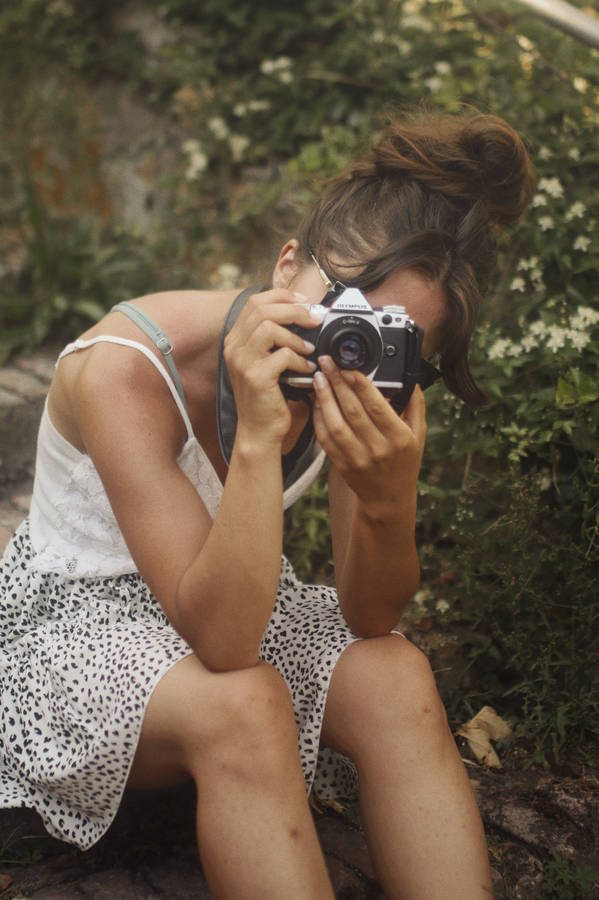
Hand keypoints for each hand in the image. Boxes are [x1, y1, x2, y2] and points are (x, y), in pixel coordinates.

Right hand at [223, 289, 321, 448]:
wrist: (259, 431)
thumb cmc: (267, 396)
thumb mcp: (265, 361)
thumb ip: (274, 338)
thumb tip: (304, 313)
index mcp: (235, 339)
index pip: (255, 302)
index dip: (282, 296)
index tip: (305, 302)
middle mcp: (233, 347)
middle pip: (262, 309)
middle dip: (294, 310)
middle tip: (315, 319)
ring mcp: (242, 361)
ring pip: (269, 327)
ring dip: (296, 336)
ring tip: (309, 348)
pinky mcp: (255, 377)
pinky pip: (282, 355)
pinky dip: (300, 359)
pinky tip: (307, 370)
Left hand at [312, 356, 426, 509]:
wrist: (389, 498)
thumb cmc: (405, 461)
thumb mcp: (418, 433)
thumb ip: (415, 404)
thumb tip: (410, 376)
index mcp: (399, 438)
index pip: (377, 406)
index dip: (360, 384)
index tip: (348, 365)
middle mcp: (378, 449)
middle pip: (353, 411)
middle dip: (337, 382)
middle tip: (327, 362)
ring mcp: (358, 459)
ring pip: (336, 424)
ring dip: (324, 399)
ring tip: (318, 378)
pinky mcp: (341, 465)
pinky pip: (326, 439)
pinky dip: (319, 419)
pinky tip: (317, 401)